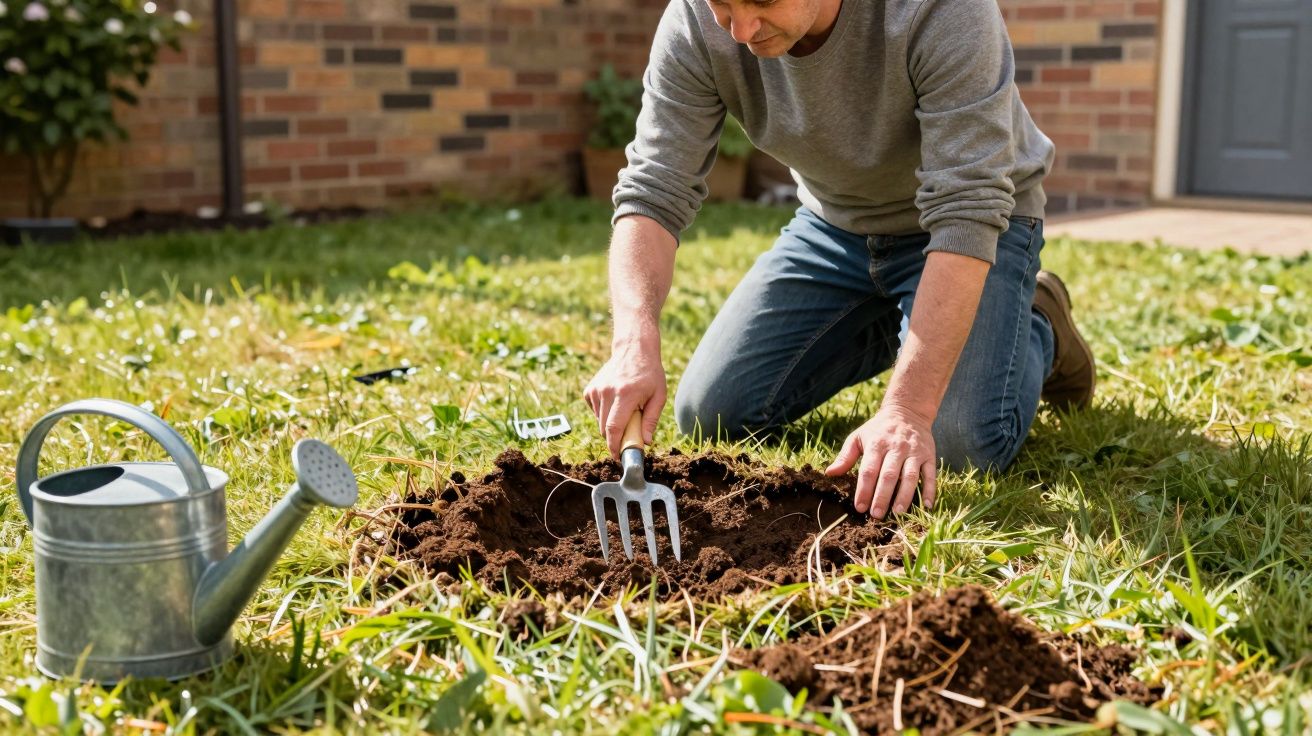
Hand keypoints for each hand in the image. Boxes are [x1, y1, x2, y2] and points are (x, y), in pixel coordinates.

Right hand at [584, 336, 665, 458]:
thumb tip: (646, 442)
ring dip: (610, 425)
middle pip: (604, 428)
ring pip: (599, 421)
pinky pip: (594, 412)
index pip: (614, 428)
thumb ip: (651, 420)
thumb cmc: (649, 373)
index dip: (614, 446)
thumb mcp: (658, 396)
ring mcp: (596, 389)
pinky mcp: (590, 389)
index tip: (618, 456)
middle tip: (628, 435)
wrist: (633, 349)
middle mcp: (607, 392)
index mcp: (626, 394)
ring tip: (625, 412)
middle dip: (614, 438)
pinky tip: (615, 404)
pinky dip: (603, 415)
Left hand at [824, 404, 937, 518]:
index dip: (864, 490)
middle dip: (882, 497)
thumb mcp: (858, 437)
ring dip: (904, 496)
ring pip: (910, 476)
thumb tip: (830, 473)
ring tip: (898, 513)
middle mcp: (896, 448)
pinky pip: (931, 474)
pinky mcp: (929, 455)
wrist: (907, 411)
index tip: (860, 507)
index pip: (869, 470)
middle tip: (876, 515)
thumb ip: (845, 456)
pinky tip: (927, 505)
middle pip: (889, 475)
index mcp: (876, 444)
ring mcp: (914, 452)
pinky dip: (930, 490)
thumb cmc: (878, 429)